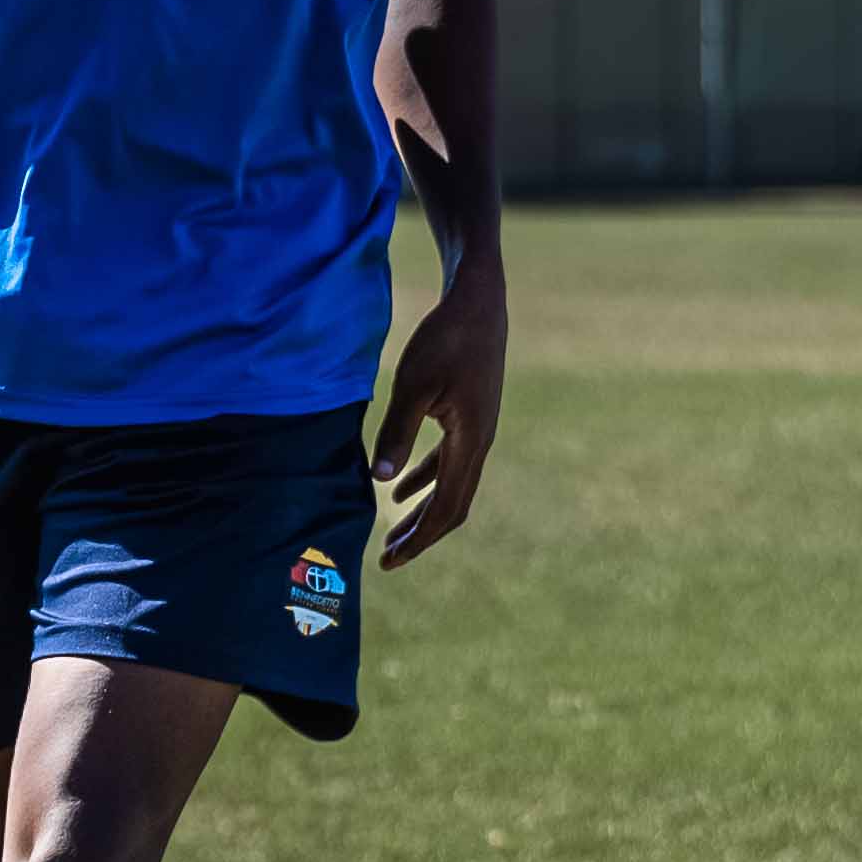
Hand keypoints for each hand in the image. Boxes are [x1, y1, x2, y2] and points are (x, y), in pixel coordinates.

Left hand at [367, 260, 505, 567]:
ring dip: (423, 511)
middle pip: (453, 505)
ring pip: (452, 486)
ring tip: (395, 533)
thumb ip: (397, 432)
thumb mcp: (414, 384)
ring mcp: (479, 431)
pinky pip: (450, 462)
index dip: (419, 538)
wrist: (478, 301)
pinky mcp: (470, 416)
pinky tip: (400, 487)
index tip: (390, 560)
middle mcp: (481, 443)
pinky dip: (426, 479)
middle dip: (420, 534)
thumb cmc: (445, 338)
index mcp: (472, 442)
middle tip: (387, 558)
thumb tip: (379, 479)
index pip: (447, 507)